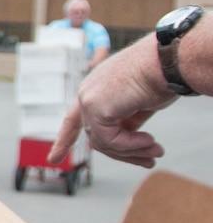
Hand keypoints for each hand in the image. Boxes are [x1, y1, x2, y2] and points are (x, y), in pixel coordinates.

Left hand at [48, 36, 174, 168]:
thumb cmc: (160, 76)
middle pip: (96, 136)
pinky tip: (150, 141)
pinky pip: (111, 140)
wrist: (168, 61)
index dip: (65, 139)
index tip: (54, 158)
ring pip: (103, 142)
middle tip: (149, 161)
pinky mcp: (96, 106)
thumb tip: (125, 140)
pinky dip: (131, 146)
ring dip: (133, 151)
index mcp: (96, 89)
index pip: (73, 118)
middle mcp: (88, 92)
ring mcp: (88, 98)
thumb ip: (126, 119)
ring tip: (156, 151)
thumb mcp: (138, 103)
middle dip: (125, 153)